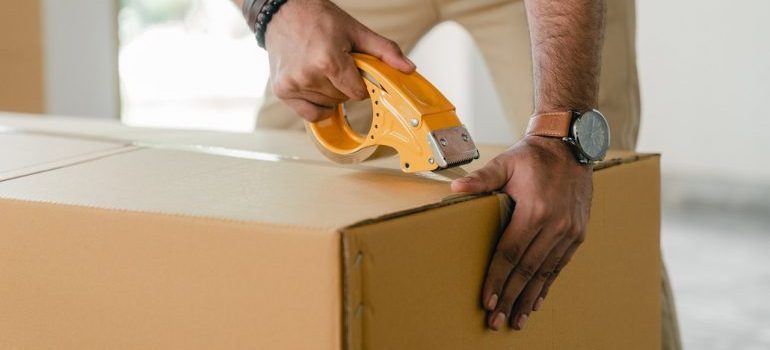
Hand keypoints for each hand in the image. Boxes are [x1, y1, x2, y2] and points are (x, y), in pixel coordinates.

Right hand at [264, 0, 414, 121]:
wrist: (283, 12)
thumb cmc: (318, 19)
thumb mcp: (356, 31)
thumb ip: (385, 51)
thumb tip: (408, 68)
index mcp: (328, 60)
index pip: (358, 93)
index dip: (361, 84)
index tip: (355, 70)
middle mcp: (308, 75)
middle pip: (343, 99)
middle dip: (345, 85)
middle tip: (336, 64)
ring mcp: (293, 85)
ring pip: (328, 105)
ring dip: (330, 93)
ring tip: (322, 69)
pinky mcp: (282, 91)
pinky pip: (310, 114)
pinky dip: (317, 105)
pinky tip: (316, 87)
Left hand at [451, 136, 592, 330]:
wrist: (570, 145)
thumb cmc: (533, 155)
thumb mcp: (506, 163)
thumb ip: (482, 178)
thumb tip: (455, 190)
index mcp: (535, 210)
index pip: (510, 254)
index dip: (497, 279)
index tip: (486, 300)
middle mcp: (555, 225)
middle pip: (527, 270)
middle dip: (509, 297)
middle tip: (496, 320)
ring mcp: (569, 231)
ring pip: (545, 273)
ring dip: (528, 298)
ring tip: (515, 319)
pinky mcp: (577, 234)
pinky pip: (559, 266)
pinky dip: (547, 285)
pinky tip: (536, 301)